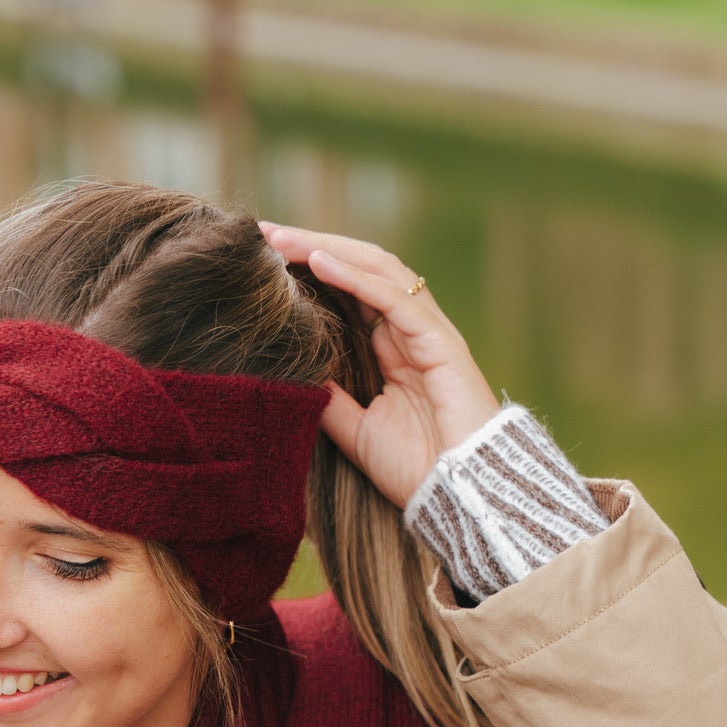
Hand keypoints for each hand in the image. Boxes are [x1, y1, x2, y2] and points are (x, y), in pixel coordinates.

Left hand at [260, 224, 499, 508]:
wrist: (461, 494)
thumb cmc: (416, 469)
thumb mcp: (356, 431)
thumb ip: (329, 399)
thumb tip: (292, 373)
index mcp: (394, 349)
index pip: (350, 291)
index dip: (311, 271)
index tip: (265, 260)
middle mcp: (411, 331)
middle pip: (361, 268)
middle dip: (312, 246)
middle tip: (265, 232)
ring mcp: (428, 332)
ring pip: (376, 270)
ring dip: (327, 249)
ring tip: (283, 238)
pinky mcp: (439, 341)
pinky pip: (393, 297)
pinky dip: (354, 276)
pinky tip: (318, 262)